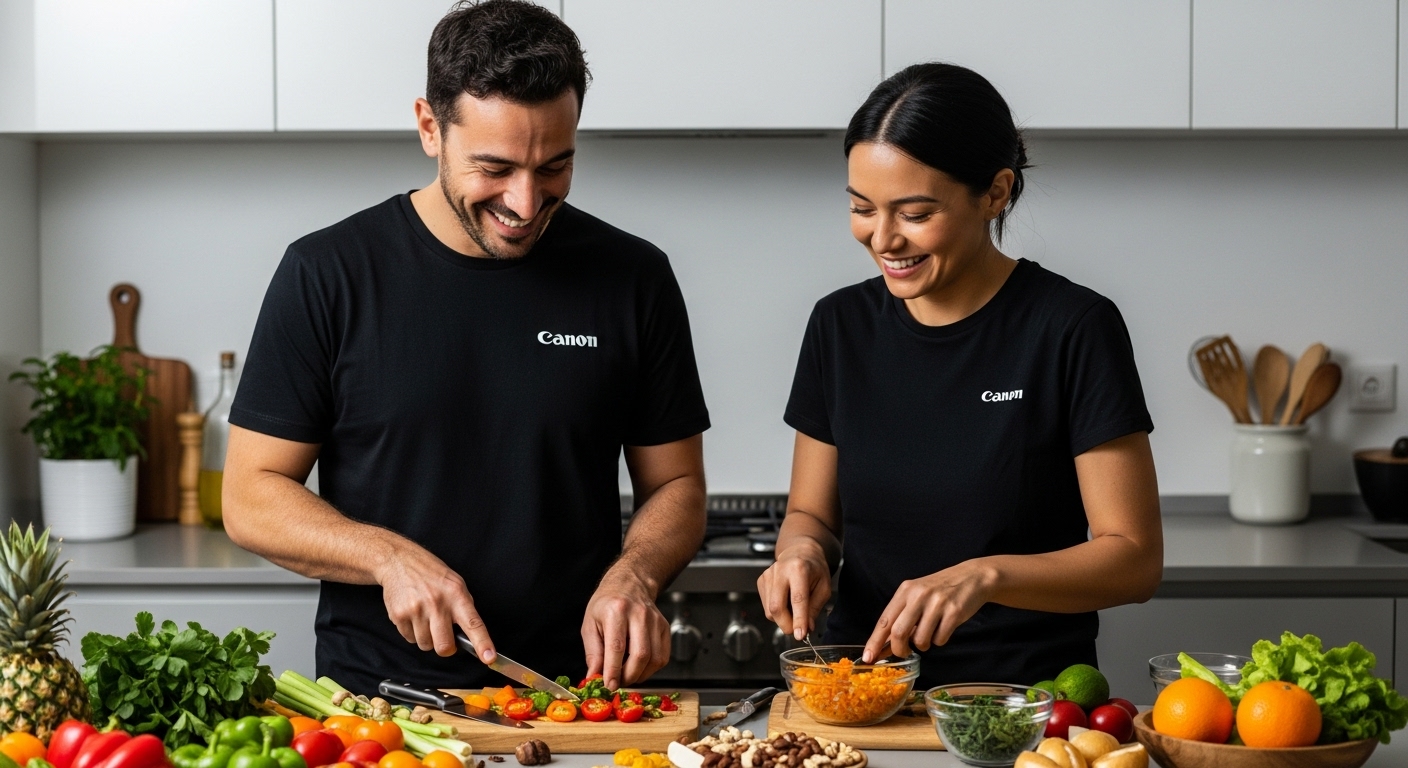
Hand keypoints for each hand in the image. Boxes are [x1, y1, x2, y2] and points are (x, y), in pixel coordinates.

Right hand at [377, 542, 495, 662]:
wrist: (399, 561)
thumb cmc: (430, 573)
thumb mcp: (455, 583)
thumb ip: (464, 608)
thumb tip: (472, 634)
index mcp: (456, 595)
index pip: (473, 623)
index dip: (482, 643)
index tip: (489, 658)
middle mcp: (437, 603)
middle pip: (444, 646)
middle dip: (446, 648)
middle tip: (445, 636)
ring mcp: (416, 610)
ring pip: (426, 645)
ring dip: (427, 638)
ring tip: (425, 618)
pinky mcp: (399, 615)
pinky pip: (409, 639)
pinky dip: (413, 632)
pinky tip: (414, 615)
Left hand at [581, 571, 669, 689]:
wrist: (628, 584)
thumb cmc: (606, 605)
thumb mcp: (590, 625)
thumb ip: (593, 652)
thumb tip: (594, 677)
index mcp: (616, 611)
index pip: (617, 647)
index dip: (613, 670)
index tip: (609, 685)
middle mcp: (639, 614)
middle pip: (640, 654)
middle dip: (629, 676)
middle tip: (618, 682)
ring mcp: (655, 620)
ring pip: (655, 658)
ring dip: (640, 675)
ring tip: (627, 675)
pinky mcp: (665, 627)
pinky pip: (663, 656)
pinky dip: (652, 669)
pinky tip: (639, 667)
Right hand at [758, 543, 830, 640]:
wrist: (800, 552)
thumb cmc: (814, 569)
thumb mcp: (824, 587)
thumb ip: (815, 608)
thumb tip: (807, 628)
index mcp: (799, 569)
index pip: (797, 599)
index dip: (799, 620)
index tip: (800, 635)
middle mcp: (780, 570)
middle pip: (776, 607)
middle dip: (786, 625)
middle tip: (798, 631)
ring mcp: (768, 575)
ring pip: (770, 610)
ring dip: (783, 619)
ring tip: (795, 611)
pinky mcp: (761, 581)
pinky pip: (766, 606)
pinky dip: (777, 612)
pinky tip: (786, 603)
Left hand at [862, 559, 997, 661]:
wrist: (971, 577)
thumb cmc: (939, 590)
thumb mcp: (916, 595)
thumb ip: (901, 616)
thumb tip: (884, 645)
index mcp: (905, 591)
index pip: (885, 620)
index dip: (875, 641)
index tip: (868, 657)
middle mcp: (919, 595)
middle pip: (898, 632)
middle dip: (899, 649)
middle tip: (904, 653)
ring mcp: (937, 603)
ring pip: (920, 640)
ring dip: (923, 645)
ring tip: (930, 632)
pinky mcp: (954, 612)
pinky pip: (939, 640)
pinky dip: (939, 640)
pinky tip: (943, 627)